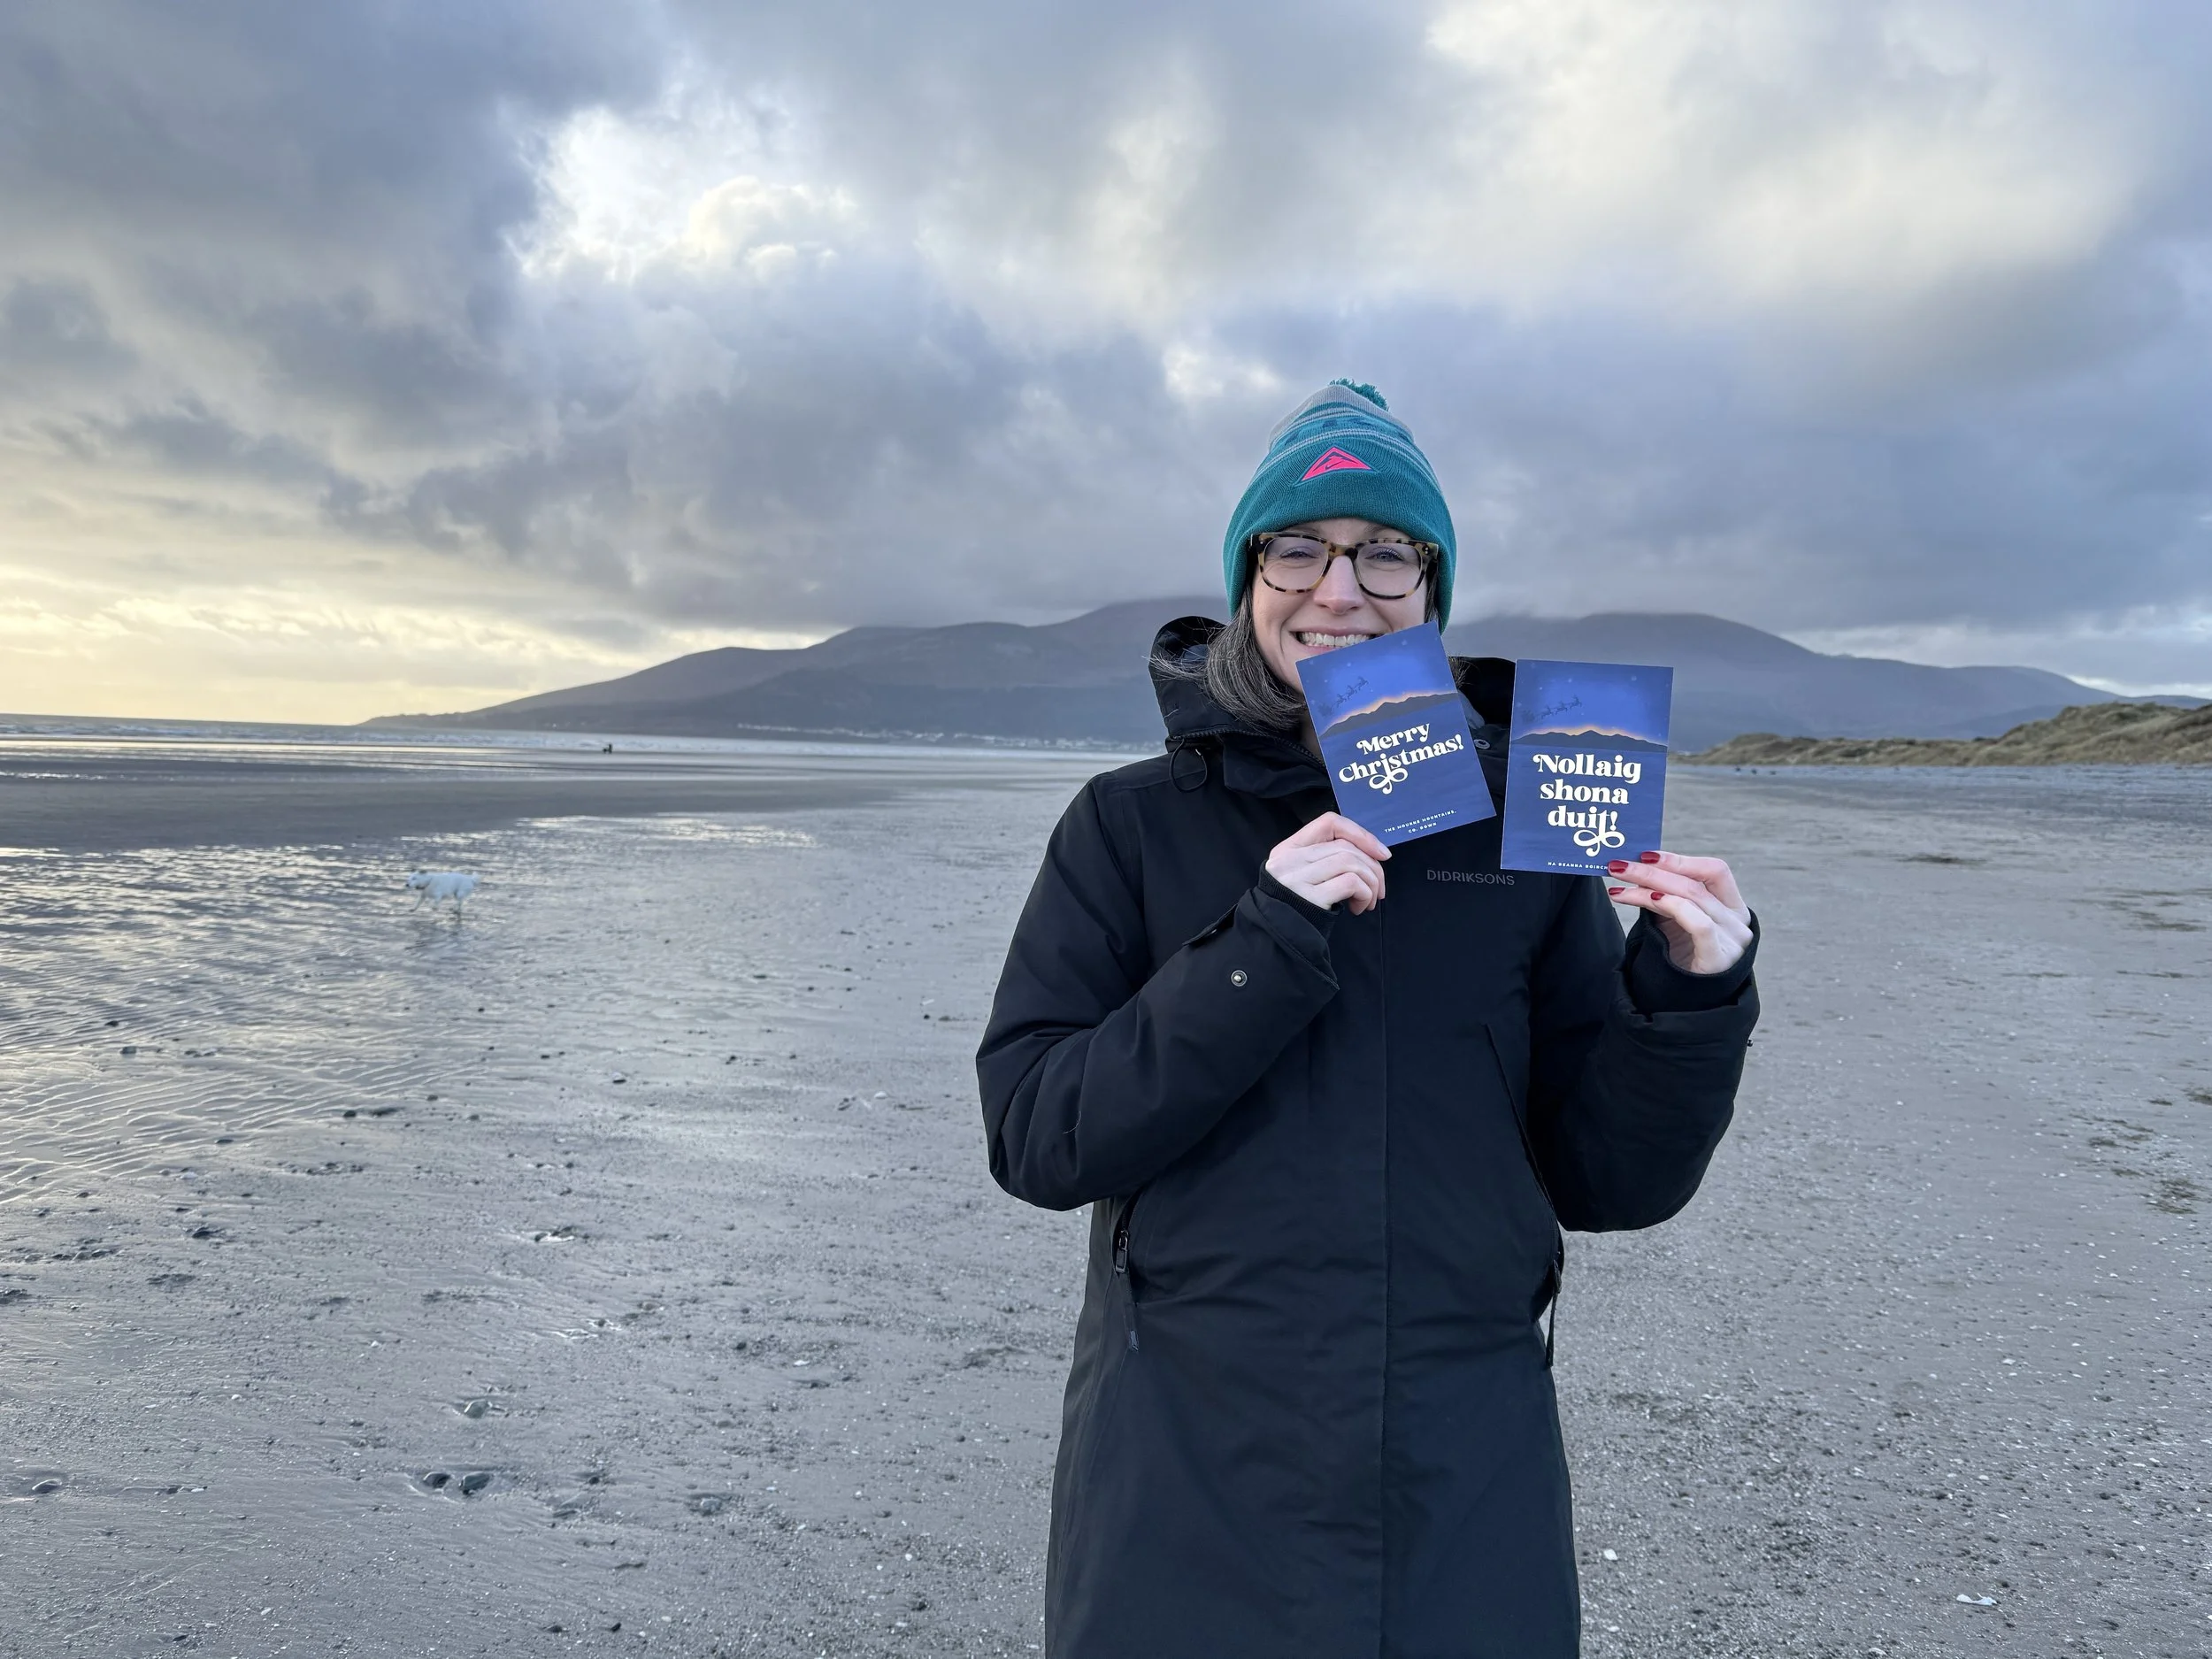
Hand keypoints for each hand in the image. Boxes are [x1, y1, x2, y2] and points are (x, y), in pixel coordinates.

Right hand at [1267, 812, 1390, 914]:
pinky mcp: (1309, 898)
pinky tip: (1359, 908)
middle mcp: (1288, 860)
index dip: (1360, 834)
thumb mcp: (1304, 876)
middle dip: (1373, 867)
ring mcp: (1296, 879)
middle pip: (1346, 847)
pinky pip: (1351, 883)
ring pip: (1351, 862)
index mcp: (1287, 849)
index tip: (1381, 853)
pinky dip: (1365, 894)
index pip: (1329, 823)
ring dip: (1371, 883)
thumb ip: (1327, 859)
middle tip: (1379, 889)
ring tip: (1369, 901)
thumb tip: (1374, 853)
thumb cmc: (1298, 911)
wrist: (1277, 942)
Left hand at [1606, 851, 1752, 973]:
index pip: (1714, 870)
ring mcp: (1733, 940)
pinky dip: (1673, 906)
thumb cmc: (1682, 959)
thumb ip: (1665, 896)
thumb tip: (1634, 868)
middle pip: (1694, 883)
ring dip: (1648, 888)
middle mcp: (1737, 920)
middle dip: (1652, 871)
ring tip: (1618, 888)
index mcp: (1732, 906)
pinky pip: (1699, 924)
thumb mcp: (1675, 922)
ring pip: (1691, 899)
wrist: (1689, 1005)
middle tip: (1618, 866)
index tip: (1644, 855)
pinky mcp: (1720, 959)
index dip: (1680, 859)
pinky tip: (1648, 899)